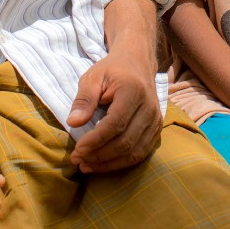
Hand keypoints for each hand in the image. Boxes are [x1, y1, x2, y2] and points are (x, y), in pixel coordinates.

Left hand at [67, 54, 161, 173]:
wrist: (137, 63)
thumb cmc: (112, 71)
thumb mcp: (93, 77)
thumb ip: (84, 99)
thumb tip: (73, 122)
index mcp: (133, 91)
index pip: (116, 123)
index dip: (96, 140)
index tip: (77, 149)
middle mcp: (149, 108)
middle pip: (126, 142)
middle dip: (99, 155)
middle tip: (77, 159)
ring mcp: (156, 121)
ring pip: (134, 153)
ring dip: (109, 164)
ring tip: (86, 165)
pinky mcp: (156, 130)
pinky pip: (140, 153)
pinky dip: (120, 163)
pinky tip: (102, 164)